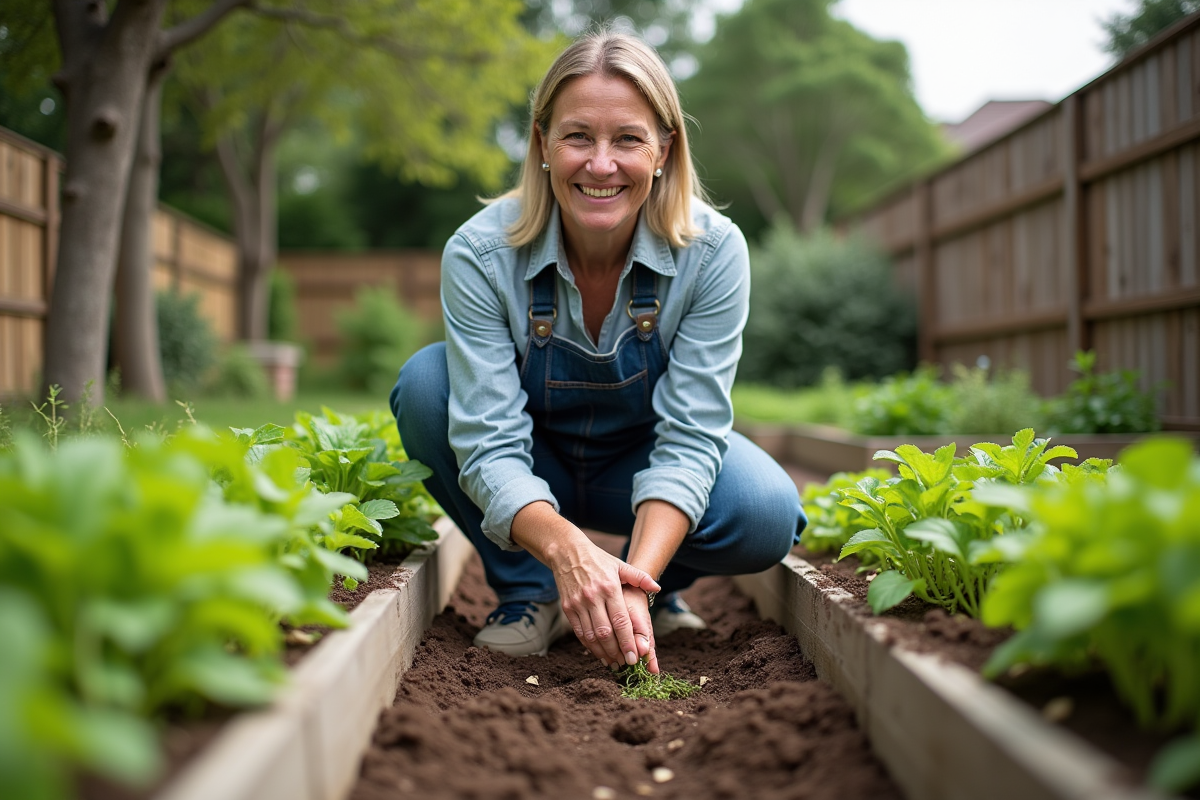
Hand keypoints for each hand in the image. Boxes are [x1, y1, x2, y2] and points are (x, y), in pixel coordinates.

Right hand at [509, 501, 659, 668]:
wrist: (567, 552)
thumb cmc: (598, 560)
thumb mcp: (620, 565)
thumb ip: (640, 577)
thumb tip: (657, 588)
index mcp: (609, 587)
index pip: (620, 620)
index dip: (628, 641)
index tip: (635, 657)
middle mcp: (593, 597)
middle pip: (606, 632)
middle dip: (617, 651)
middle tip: (626, 664)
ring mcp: (578, 604)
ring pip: (591, 635)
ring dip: (603, 652)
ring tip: (614, 663)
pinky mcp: (567, 608)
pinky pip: (579, 632)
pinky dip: (589, 646)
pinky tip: (599, 653)